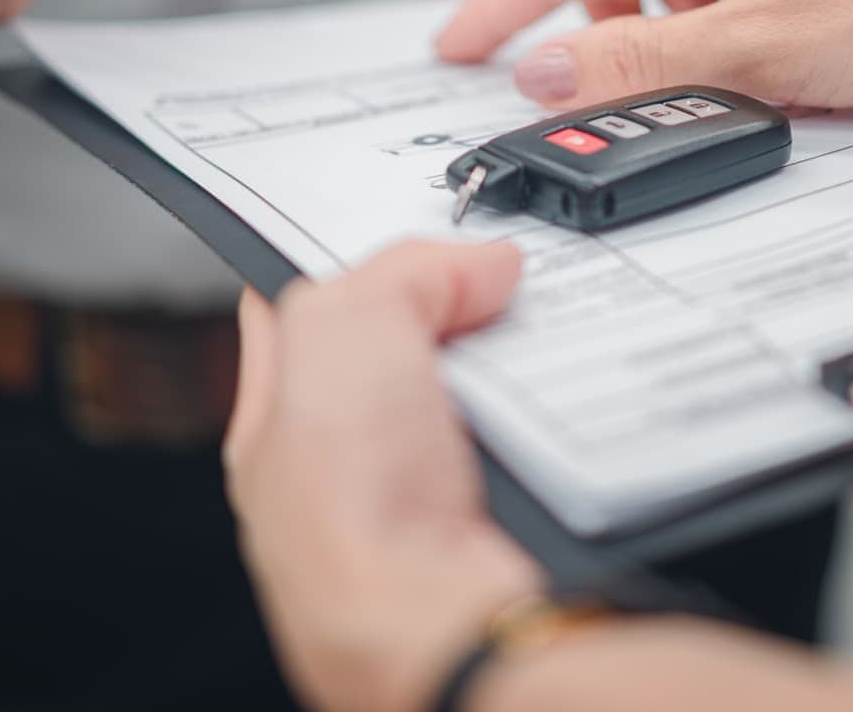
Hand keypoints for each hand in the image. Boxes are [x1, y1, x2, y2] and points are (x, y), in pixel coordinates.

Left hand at [225, 241, 541, 711]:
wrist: (443, 629)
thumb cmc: (349, 504)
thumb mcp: (344, 323)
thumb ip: (405, 271)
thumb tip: (486, 266)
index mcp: (282, 417)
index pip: (299, 313)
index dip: (341, 257)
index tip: (390, 224)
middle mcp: (350, 465)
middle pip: (403, 347)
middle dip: (445, 306)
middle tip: (484, 272)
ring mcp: (430, 498)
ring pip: (481, 391)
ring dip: (514, 357)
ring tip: (536, 325)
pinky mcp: (507, 519)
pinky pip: (544, 435)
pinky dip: (563, 407)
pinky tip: (570, 391)